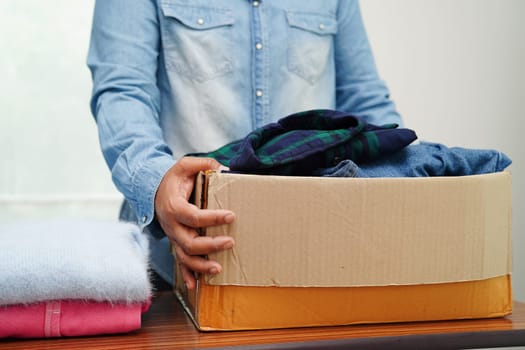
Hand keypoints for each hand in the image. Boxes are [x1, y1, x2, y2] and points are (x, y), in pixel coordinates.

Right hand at [154, 157, 234, 289]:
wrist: (153, 190)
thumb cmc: (172, 179)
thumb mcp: (185, 165)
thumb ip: (204, 165)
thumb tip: (224, 169)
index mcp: (174, 206)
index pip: (193, 216)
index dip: (212, 218)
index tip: (231, 216)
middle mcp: (171, 225)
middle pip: (189, 242)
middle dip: (210, 245)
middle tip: (230, 242)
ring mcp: (173, 237)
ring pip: (184, 257)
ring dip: (200, 265)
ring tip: (218, 268)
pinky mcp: (176, 243)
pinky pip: (179, 262)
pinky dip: (186, 275)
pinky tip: (195, 286)